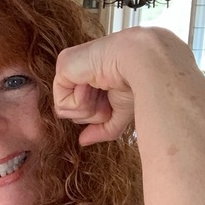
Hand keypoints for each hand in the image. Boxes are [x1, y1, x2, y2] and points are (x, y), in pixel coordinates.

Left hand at [53, 31, 135, 145]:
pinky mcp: (63, 65)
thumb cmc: (138, 83)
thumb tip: (82, 141)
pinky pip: (60, 103)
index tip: (114, 97)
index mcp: (93, 77)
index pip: (82, 110)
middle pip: (72, 113)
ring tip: (102, 88)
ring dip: (88, 108)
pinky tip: (91, 85)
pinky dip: (80, 102)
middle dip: (93, 112)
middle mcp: (79, 70)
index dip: (100, 114)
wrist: (144, 62)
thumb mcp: (121, 113)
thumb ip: (102, 129)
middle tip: (109, 93)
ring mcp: (69, 66)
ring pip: (64, 111)